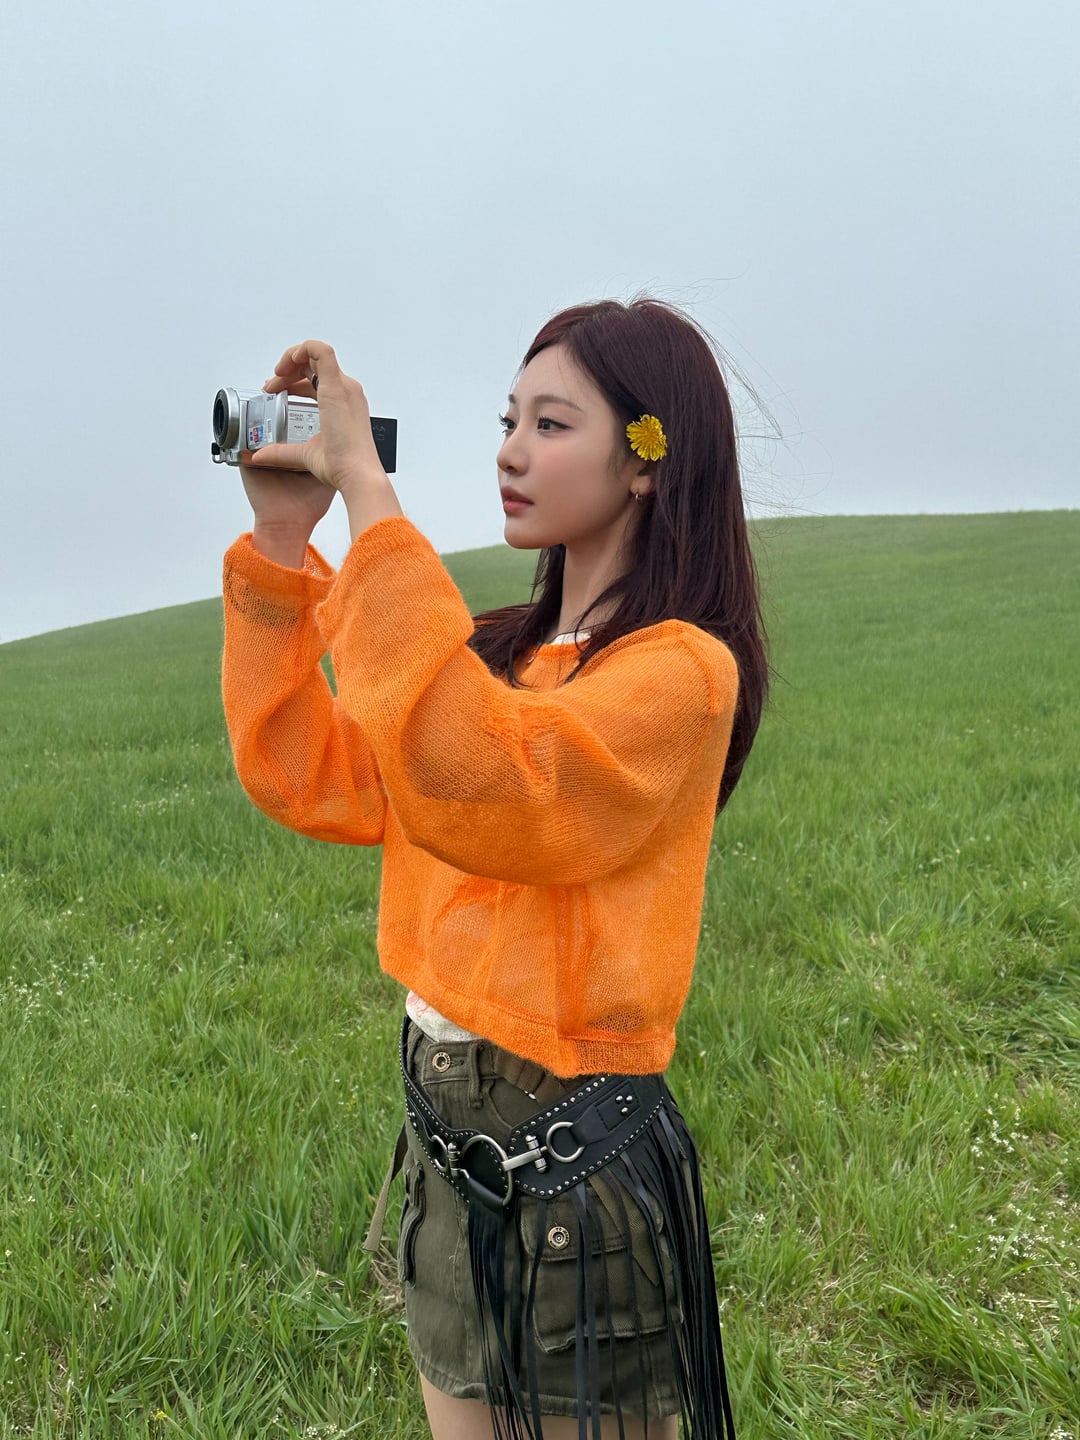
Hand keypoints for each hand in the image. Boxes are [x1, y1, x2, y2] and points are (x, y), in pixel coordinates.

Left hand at [250, 340, 387, 494]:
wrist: (357, 475)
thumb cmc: (342, 467)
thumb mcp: (305, 453)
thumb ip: (282, 452)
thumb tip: (260, 455)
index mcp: (343, 404)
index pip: (318, 379)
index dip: (293, 381)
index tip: (276, 391)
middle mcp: (347, 391)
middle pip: (315, 365)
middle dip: (289, 370)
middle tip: (271, 386)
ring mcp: (344, 387)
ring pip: (315, 354)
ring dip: (291, 359)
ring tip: (276, 375)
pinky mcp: (336, 388)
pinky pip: (320, 351)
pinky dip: (301, 349)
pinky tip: (285, 365)